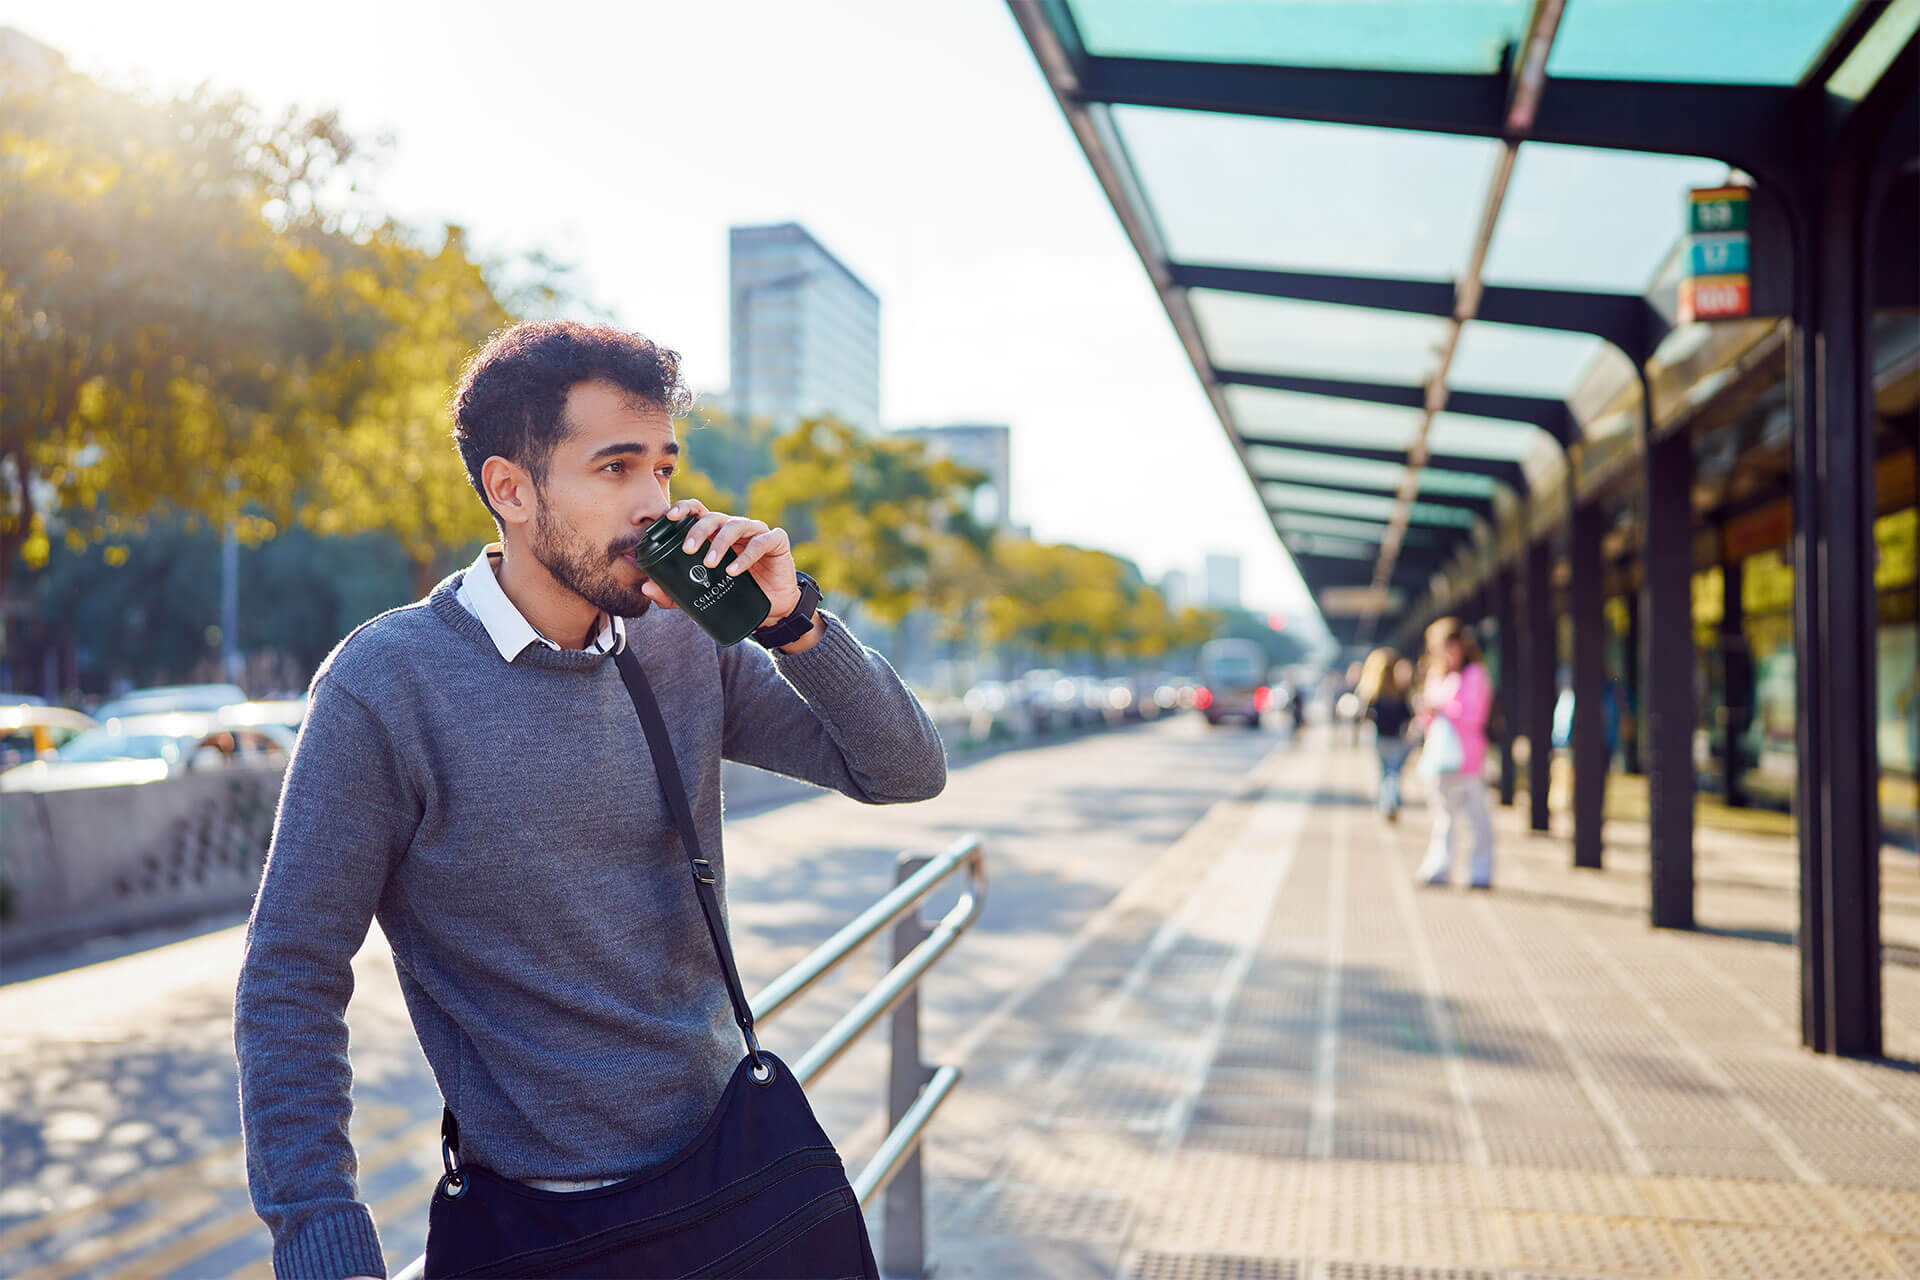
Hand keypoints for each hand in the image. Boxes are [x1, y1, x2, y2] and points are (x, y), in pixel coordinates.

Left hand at [643, 500, 799, 626]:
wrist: (772, 610)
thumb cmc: (736, 593)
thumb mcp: (702, 594)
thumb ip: (675, 593)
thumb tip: (646, 588)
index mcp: (716, 534)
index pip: (698, 512)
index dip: (684, 509)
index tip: (669, 518)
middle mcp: (735, 528)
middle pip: (714, 517)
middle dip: (698, 530)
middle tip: (687, 549)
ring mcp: (756, 532)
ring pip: (735, 526)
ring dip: (720, 543)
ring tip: (710, 564)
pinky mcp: (776, 541)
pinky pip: (761, 542)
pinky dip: (746, 556)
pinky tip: (734, 570)